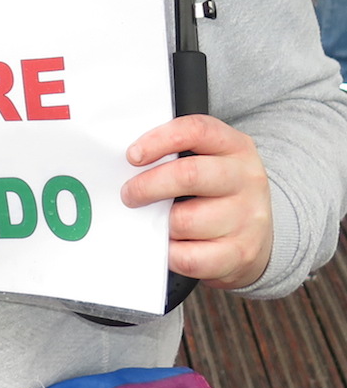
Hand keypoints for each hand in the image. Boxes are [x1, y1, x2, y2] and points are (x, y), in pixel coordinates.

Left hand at [121, 115, 272, 289]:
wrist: (258, 234)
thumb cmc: (217, 191)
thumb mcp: (208, 159)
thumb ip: (175, 153)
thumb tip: (128, 164)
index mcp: (235, 146)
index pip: (196, 131)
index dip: (158, 140)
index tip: (132, 156)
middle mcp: (247, 179)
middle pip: (188, 175)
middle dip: (148, 185)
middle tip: (129, 194)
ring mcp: (248, 218)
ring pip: (185, 221)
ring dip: (159, 223)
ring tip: (154, 221)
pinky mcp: (242, 253)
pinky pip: (190, 257)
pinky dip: (169, 252)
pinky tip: (167, 245)